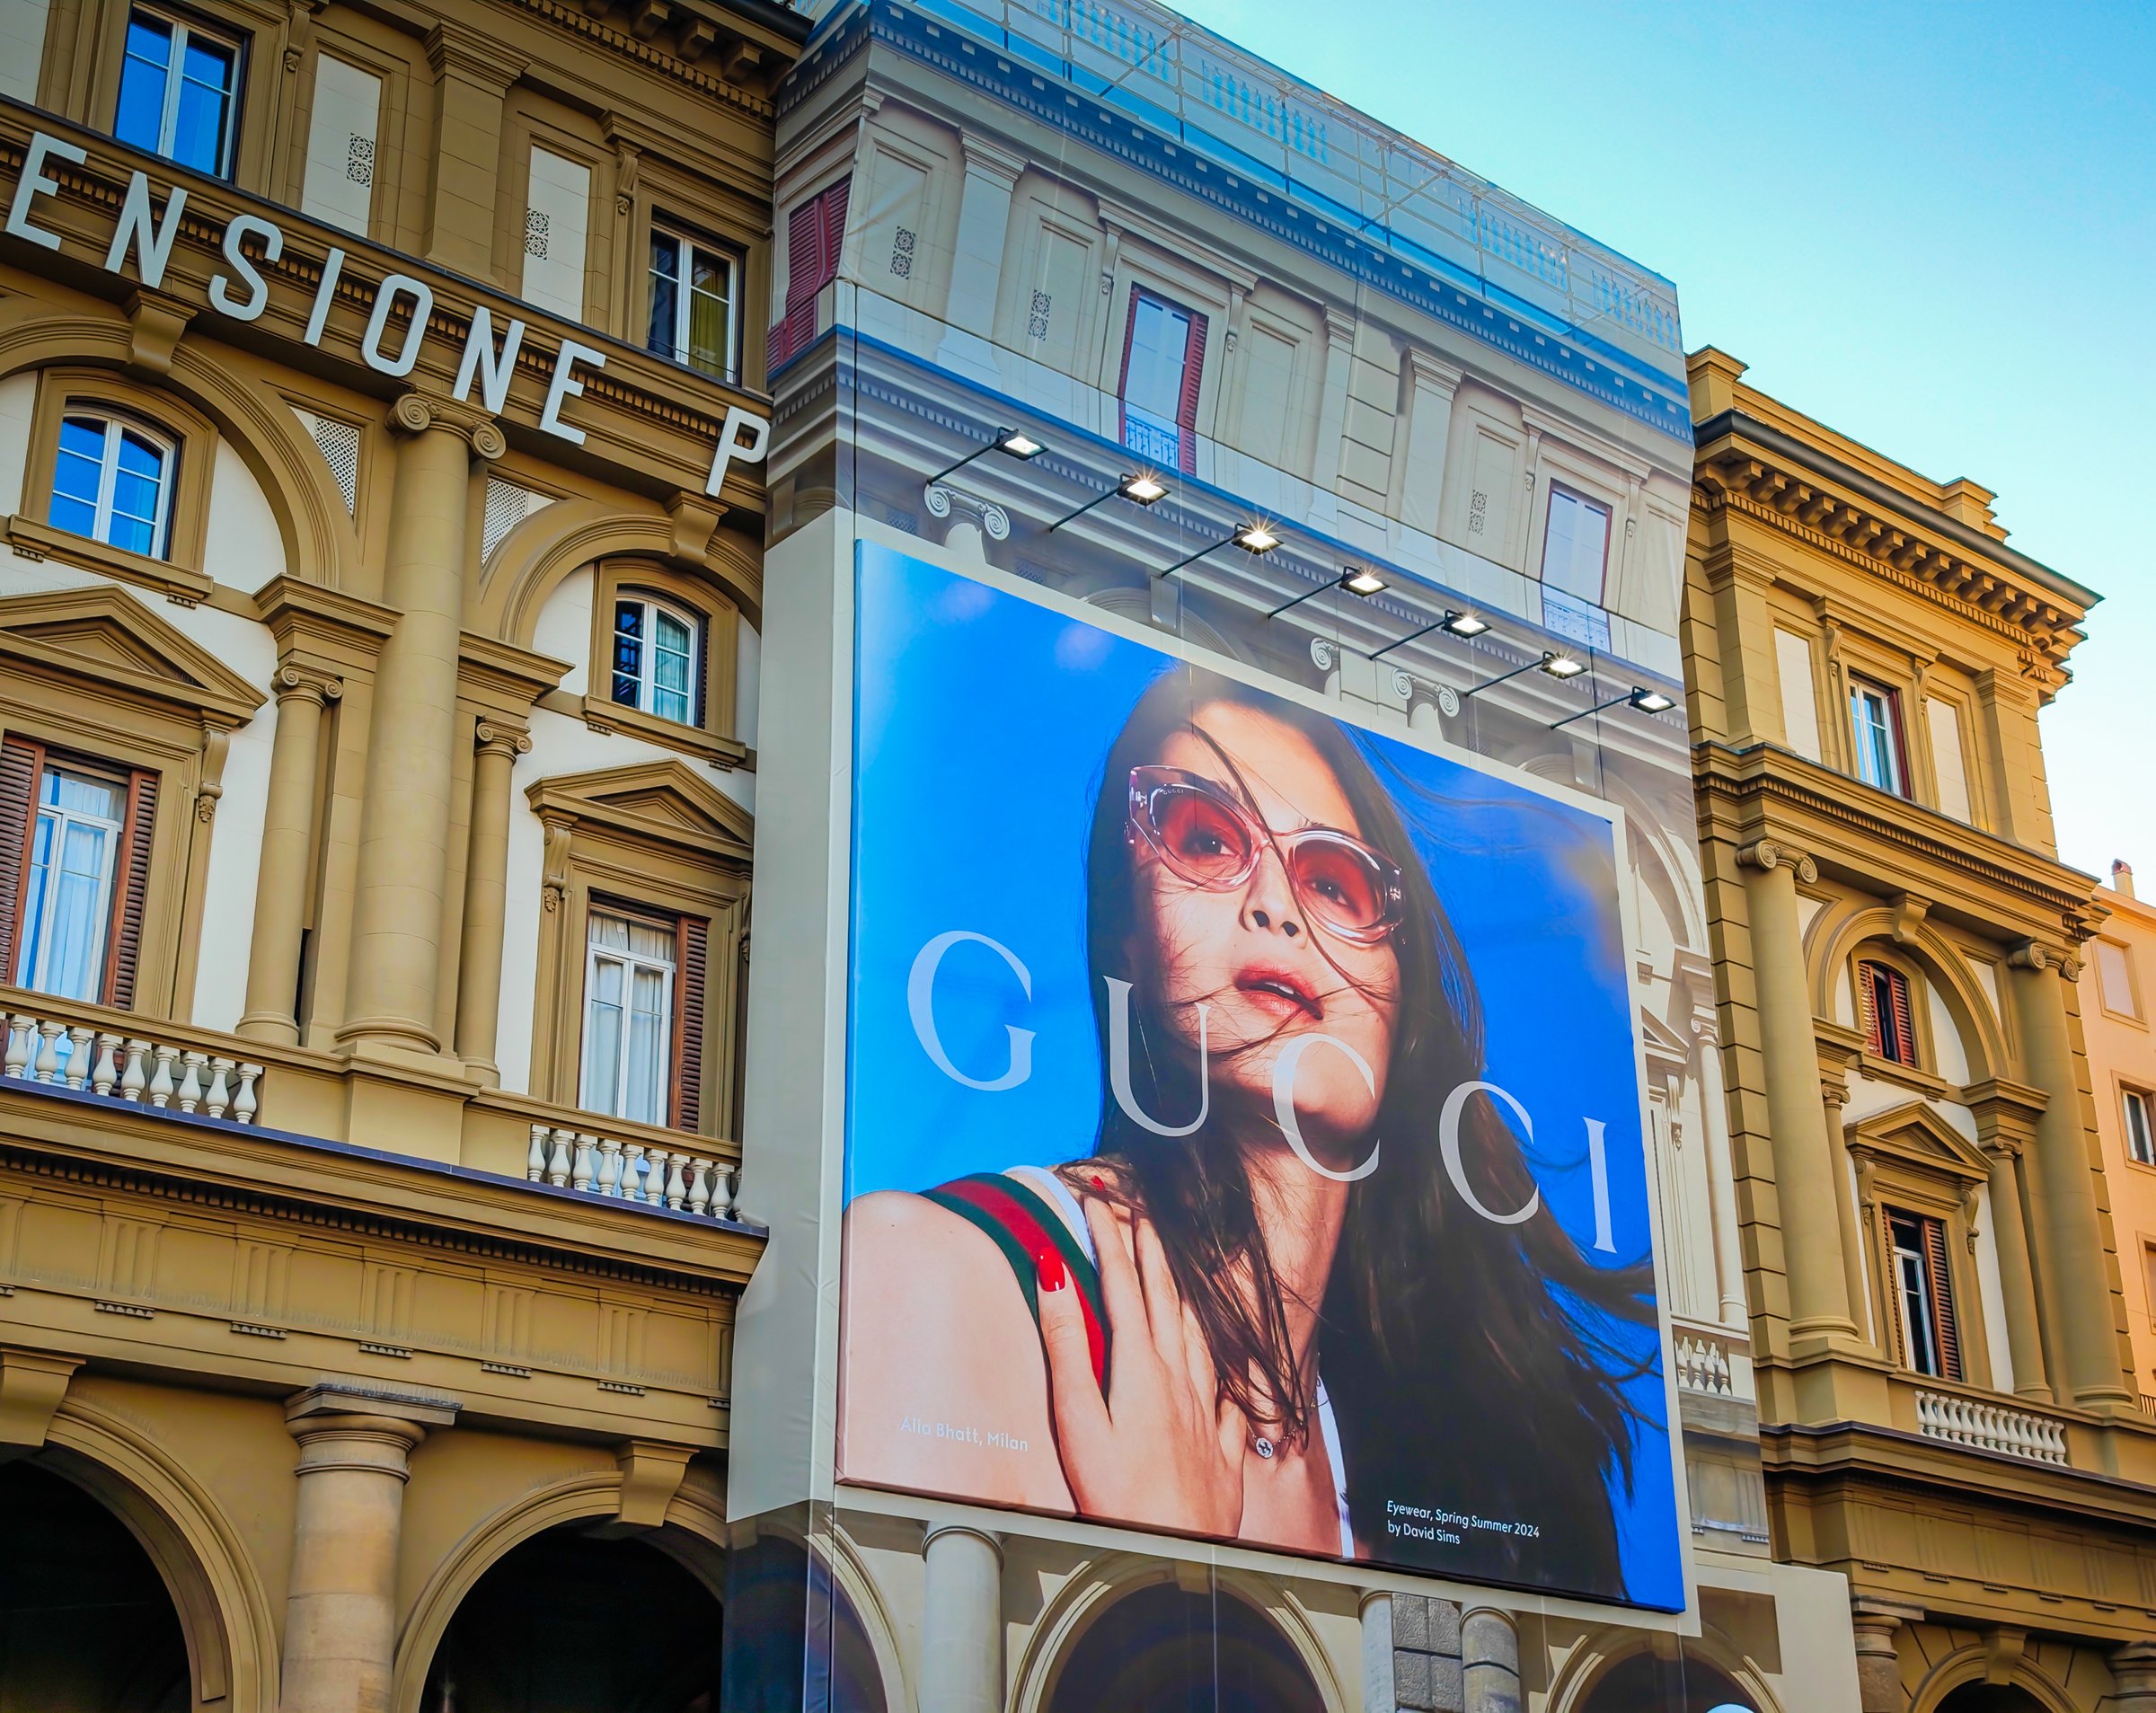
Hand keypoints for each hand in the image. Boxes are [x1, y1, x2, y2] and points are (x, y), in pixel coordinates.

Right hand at [1037, 1197, 1247, 1536]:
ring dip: (1180, 1287)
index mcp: (1140, 1367)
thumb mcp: (1079, 1420)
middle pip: (1163, 1296)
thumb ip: (1068, 1344)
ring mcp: (1205, 1408)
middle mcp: (1179, 1377)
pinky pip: (1224, 1383)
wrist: (1181, 1556)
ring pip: (1196, 1330)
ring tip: (1171, 1261)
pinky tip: (1219, 1353)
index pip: (1122, 1283)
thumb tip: (1055, 1274)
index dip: (1110, 1236)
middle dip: (1148, 1247)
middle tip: (1136, 1209)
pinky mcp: (1221, 1443)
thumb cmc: (1120, 1497)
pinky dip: (1217, 1354)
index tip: (1097, 1198)